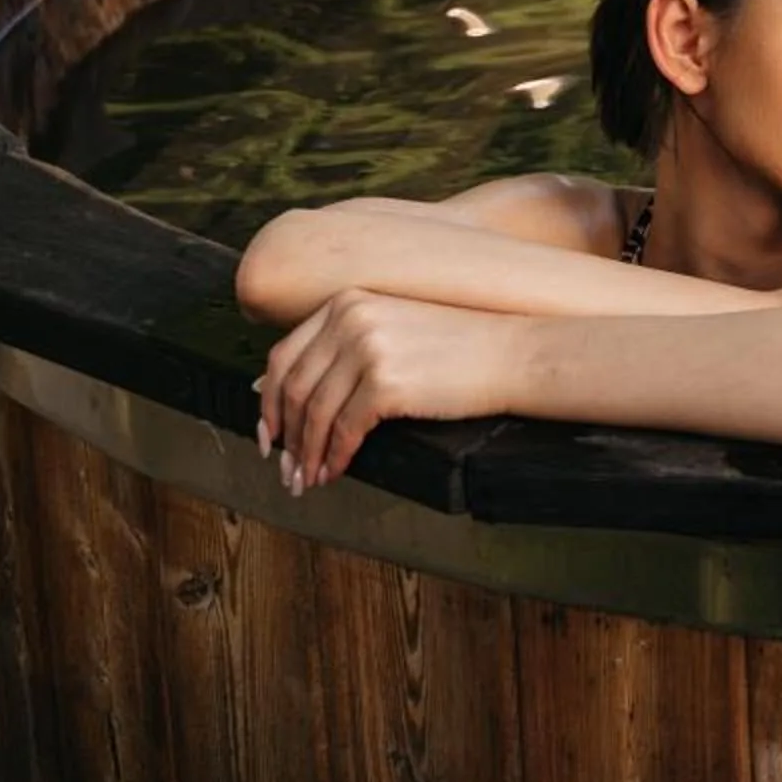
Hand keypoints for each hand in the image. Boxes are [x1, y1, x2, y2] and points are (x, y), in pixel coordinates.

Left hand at [256, 289, 523, 494]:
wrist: (513, 354)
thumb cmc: (460, 347)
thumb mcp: (395, 328)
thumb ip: (345, 346)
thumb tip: (286, 391)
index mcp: (348, 302)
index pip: (285, 356)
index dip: (269, 401)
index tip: (268, 432)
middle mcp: (351, 319)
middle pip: (293, 388)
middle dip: (284, 436)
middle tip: (283, 468)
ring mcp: (367, 350)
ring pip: (315, 414)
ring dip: (306, 454)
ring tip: (306, 479)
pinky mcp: (385, 384)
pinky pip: (343, 431)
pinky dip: (333, 457)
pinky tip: (334, 471)